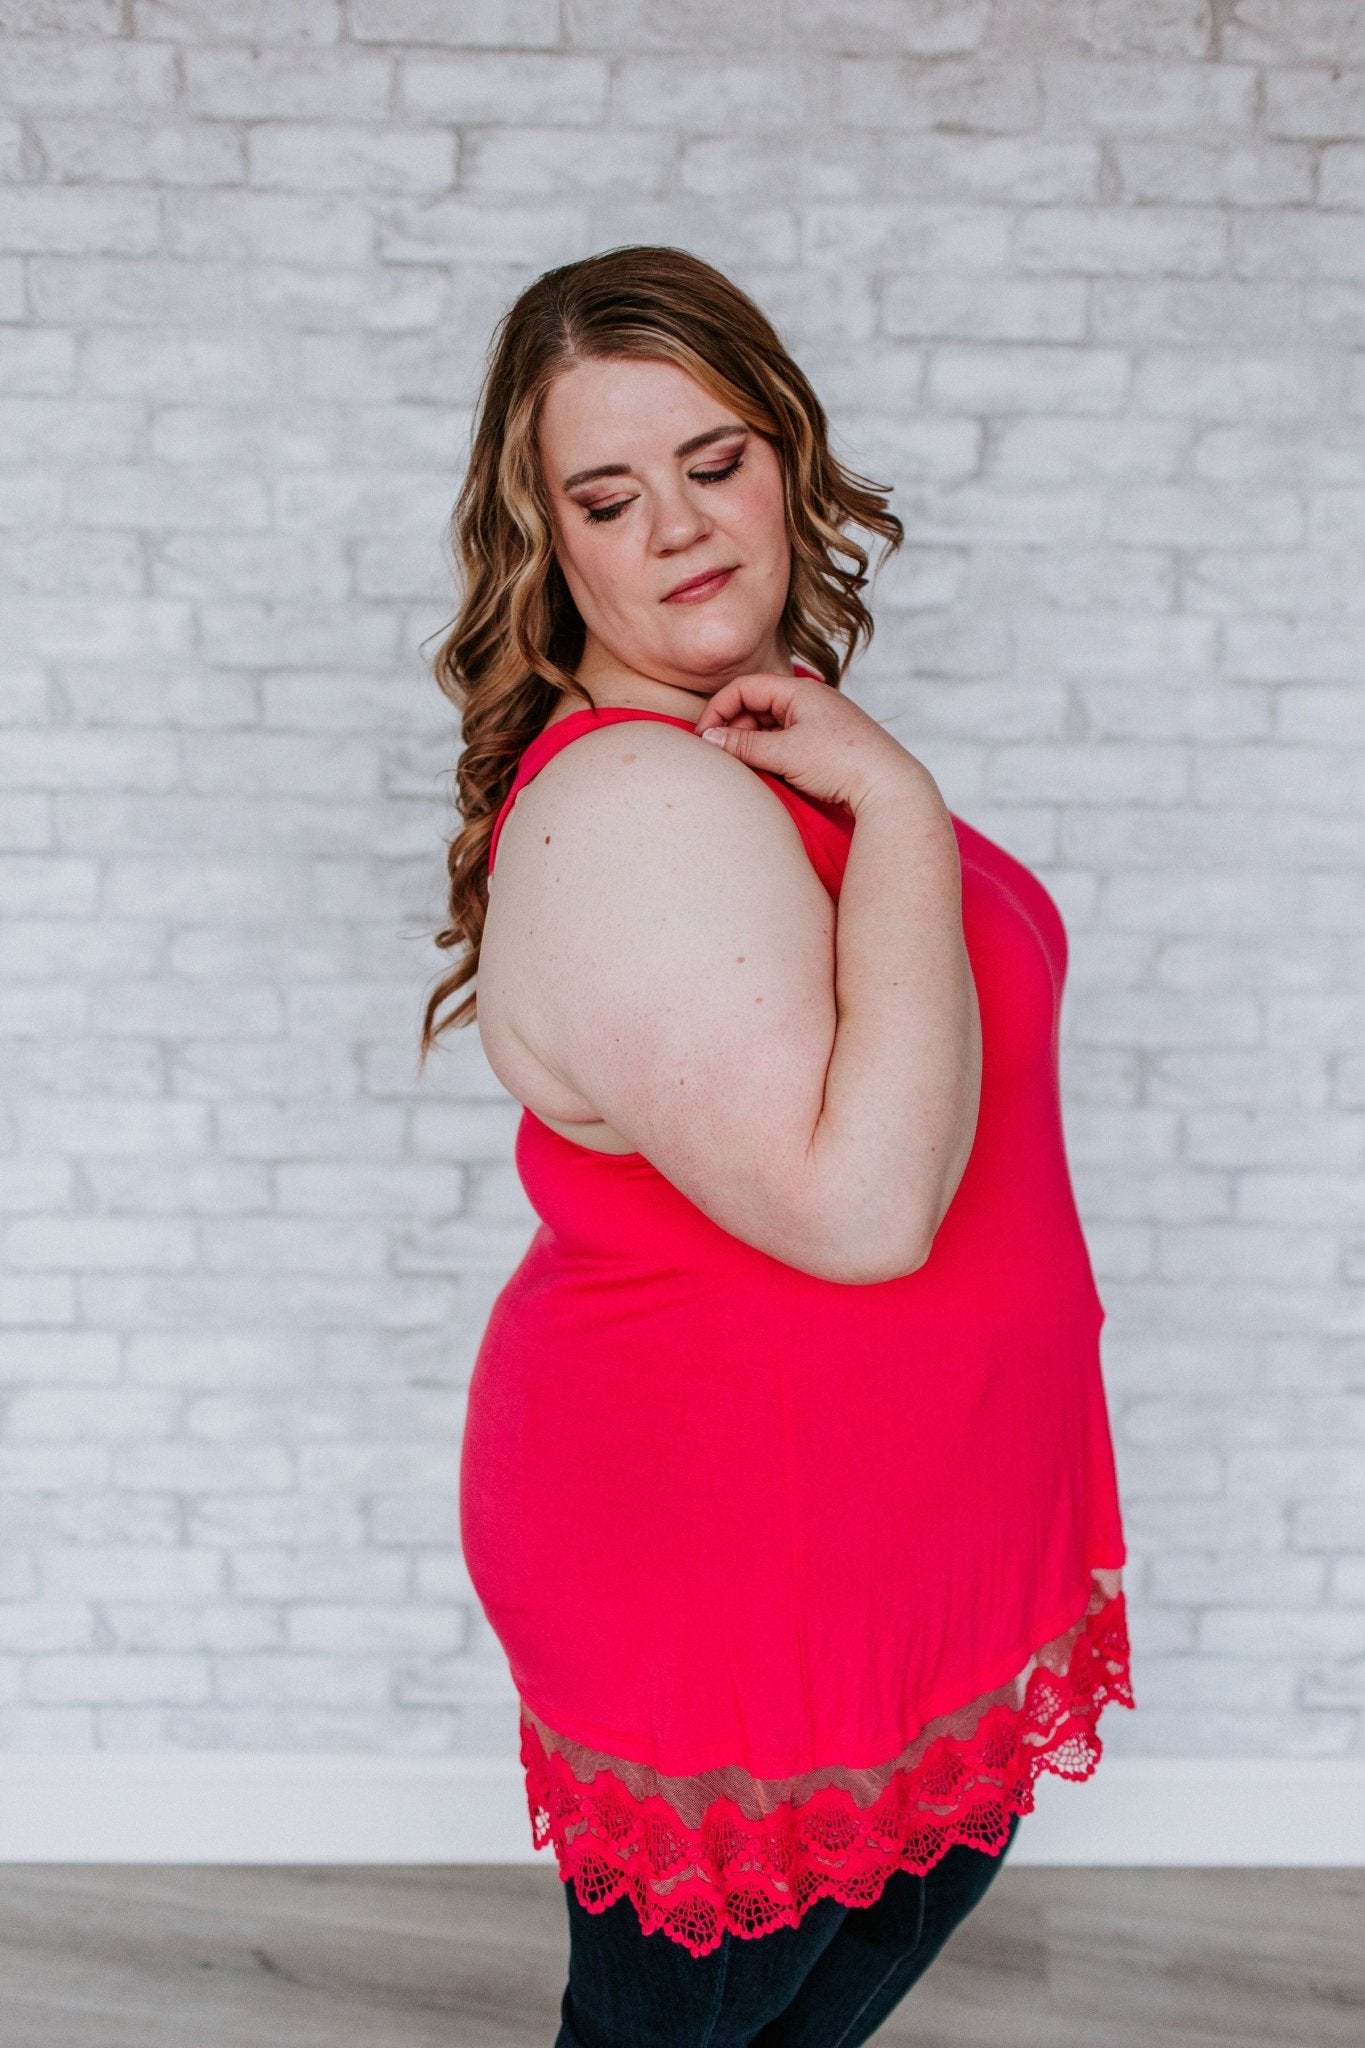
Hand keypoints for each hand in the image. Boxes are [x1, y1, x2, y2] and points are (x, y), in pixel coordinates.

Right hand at [692, 671, 925, 814]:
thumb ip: (743, 745)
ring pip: (771, 726)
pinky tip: (768, 774)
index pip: (745, 688)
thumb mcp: (784, 753)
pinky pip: (787, 742)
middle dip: (734, 729)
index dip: (719, 709)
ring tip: (744, 768)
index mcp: (800, 691)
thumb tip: (710, 740)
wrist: (889, 787)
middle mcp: (811, 701)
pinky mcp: (826, 745)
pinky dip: (771, 754)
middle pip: (756, 705)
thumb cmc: (842, 763)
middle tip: (723, 757)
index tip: (704, 738)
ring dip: (752, 744)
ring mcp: (820, 723)